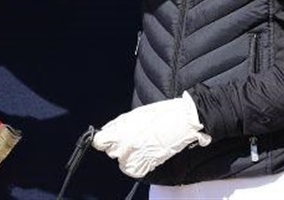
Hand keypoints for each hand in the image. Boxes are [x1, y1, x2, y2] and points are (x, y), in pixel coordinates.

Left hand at [92, 92, 211, 178]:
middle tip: (133, 138)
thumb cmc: (163, 113)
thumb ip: (119, 125)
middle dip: (119, 146)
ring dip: (129, 156)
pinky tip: (146, 155)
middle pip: (111, 151)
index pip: (99, 141)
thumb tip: (107, 131)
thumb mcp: (137, 114)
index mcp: (122, 129)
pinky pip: (133, 170)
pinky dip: (138, 165)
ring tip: (142, 146)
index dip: (105, 140)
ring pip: (122, 161)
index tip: (108, 138)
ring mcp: (136, 156)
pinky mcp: (146, 166)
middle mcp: (126, 144)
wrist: (183, 122)